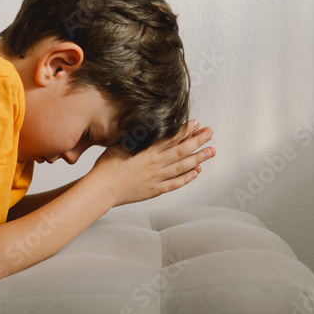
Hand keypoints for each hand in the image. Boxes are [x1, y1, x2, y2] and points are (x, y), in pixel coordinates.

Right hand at [88, 120, 213, 206]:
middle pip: (182, 150)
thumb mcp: (119, 144)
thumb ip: (135, 136)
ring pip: (183, 167)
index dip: (186, 129)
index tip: (197, 123)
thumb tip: (146, 125)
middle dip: (198, 141)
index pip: (171, 137)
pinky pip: (175, 184)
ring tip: (211, 151)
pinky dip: (187, 178)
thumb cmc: (107, 167)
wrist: (102, 190)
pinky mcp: (154, 190)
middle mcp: (155, 164)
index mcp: (147, 151)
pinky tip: (196, 172)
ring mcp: (157, 178)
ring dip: (199, 158)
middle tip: (210, 134)